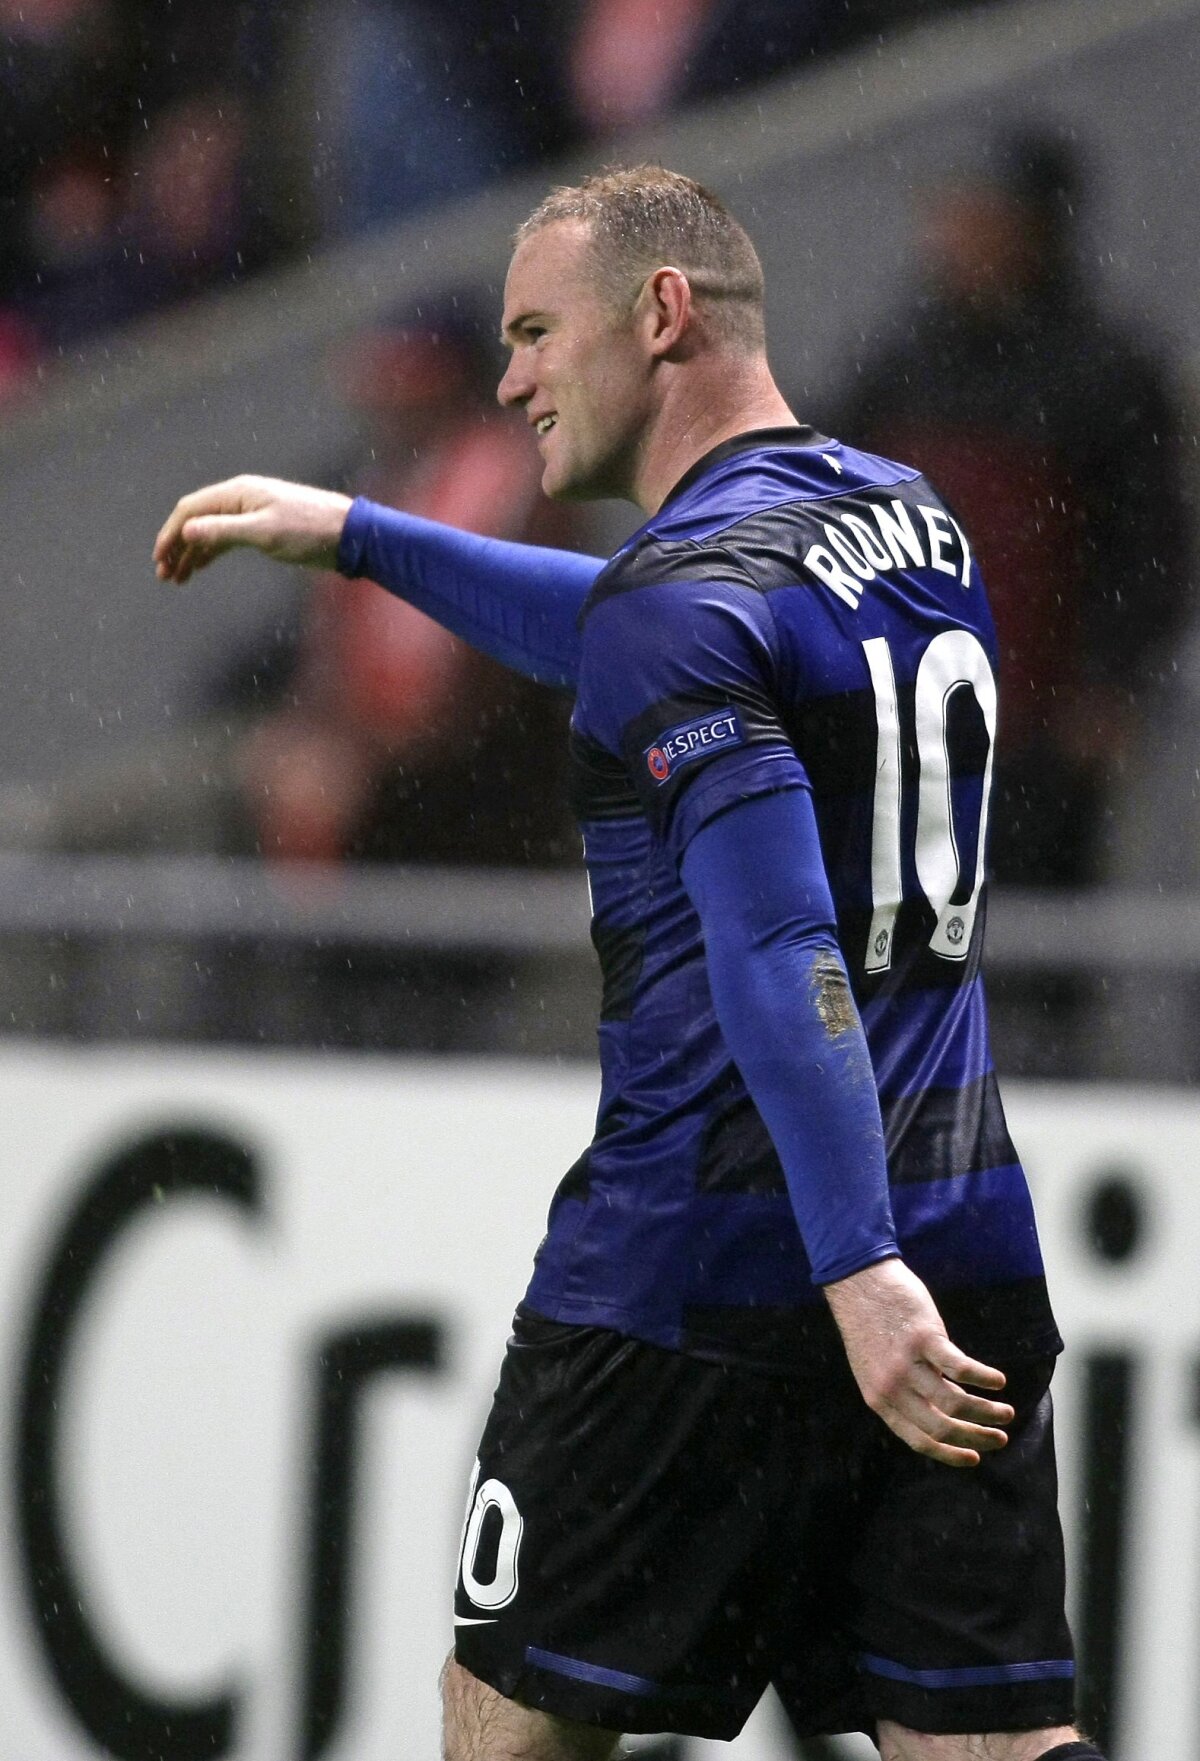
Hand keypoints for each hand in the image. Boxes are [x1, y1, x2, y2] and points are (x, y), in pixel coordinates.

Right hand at [154, 475, 352, 583]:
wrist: (348, 534)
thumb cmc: (309, 530)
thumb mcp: (265, 533)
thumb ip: (224, 530)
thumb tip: (188, 530)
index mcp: (237, 493)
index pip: (190, 510)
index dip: (170, 534)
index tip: (159, 560)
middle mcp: (240, 499)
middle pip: (196, 520)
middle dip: (177, 547)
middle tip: (164, 575)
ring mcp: (250, 514)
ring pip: (209, 532)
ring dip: (192, 554)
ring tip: (177, 579)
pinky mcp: (261, 529)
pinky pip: (226, 538)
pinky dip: (211, 553)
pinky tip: (199, 568)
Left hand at [823, 1257, 1013, 1467]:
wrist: (857, 1281)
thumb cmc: (870, 1324)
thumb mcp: (873, 1369)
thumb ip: (901, 1393)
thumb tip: (937, 1413)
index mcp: (879, 1399)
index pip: (918, 1440)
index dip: (950, 1454)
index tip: (974, 1458)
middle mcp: (891, 1387)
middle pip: (941, 1427)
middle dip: (976, 1438)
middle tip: (1000, 1438)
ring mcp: (907, 1364)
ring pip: (955, 1403)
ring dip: (987, 1411)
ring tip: (1006, 1411)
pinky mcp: (924, 1338)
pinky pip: (961, 1368)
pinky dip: (984, 1378)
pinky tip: (998, 1381)